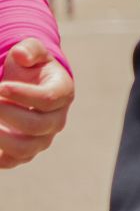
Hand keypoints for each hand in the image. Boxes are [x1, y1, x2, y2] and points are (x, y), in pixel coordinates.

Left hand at [0, 39, 74, 167]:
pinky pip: (13, 161)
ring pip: (25, 148)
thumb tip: (21, 55)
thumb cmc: (30, 68)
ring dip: (0, 138)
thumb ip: (29, 49)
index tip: (0, 87)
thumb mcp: (32, 52)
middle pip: (35, 125)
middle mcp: (57, 119)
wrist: (28, 87)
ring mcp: (42, 138)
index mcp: (62, 92)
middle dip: (6, 114)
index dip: (23, 95)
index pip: (48, 99)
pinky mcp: (26, 151)